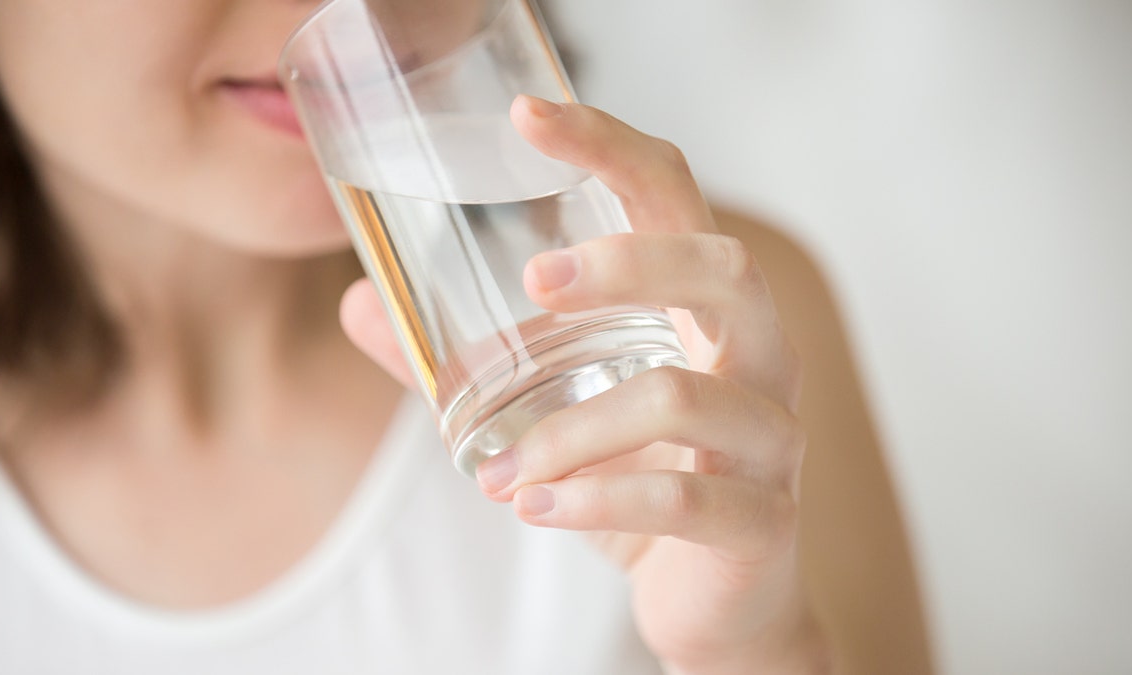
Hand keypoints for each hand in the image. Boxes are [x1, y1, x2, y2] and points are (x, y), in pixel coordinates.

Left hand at [341, 96, 829, 673]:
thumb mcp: (551, 412)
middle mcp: (756, 357)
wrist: (711, 605)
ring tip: (499, 472)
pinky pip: (684, 499)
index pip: (672, 196)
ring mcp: (771, 439)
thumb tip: (361, 304)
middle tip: (532, 284)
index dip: (609, 144)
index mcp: (703, 310)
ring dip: (572, 431)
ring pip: (685, 395)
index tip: (527, 115)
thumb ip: (464, 363)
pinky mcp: (762, 520)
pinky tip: (535, 508)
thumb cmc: (637, 484)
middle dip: (627, 262)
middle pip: (724, 268)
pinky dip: (595, 502)